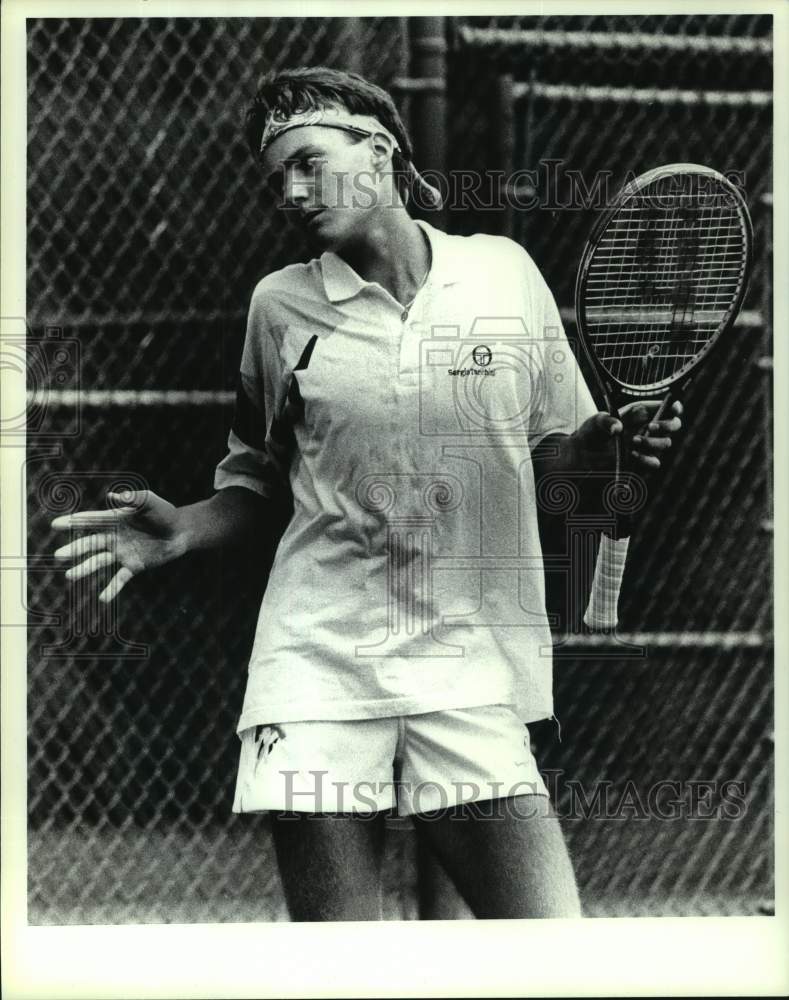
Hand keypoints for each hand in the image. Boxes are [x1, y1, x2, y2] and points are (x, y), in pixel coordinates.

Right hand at [52, 489, 182, 602]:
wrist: (181, 531)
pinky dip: (111, 588)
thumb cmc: (164, 513)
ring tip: (70, 576)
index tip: (54, 525)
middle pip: (89, 544)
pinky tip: (102, 598)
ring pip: (99, 562)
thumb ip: (133, 498)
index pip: (90, 521)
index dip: (72, 522)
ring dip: (84, 569)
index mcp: (114, 520)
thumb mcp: (149, 501)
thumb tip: (113, 496)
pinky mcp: (133, 566)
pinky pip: (119, 578)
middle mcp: (114, 537)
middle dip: (74, 549)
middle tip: (57, 556)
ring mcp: (122, 553)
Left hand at [569, 400, 682, 473]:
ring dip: (653, 442)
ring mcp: (647, 446)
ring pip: (666, 443)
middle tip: (650, 427)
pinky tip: (632, 455)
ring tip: (633, 440)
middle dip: (667, 426)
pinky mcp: (642, 462)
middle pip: (674, 425)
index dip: (675, 407)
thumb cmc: (591, 433)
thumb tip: (618, 428)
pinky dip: (646, 459)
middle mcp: (648, 428)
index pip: (667, 407)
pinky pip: (655, 462)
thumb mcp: (596, 422)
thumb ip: (607, 421)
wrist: (583, 456)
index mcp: (641, 413)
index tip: (674, 408)